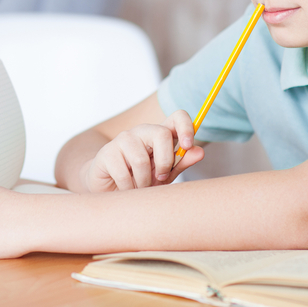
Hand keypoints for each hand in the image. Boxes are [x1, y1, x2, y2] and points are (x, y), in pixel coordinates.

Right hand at [80, 110, 204, 192]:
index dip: (186, 126)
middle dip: (165, 162)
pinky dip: (129, 188)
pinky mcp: (107, 153)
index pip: (177, 117)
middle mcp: (142, 131)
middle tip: (160, 178)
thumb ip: (181, 162)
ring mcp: (123, 139)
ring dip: (144, 182)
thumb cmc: (140, 179)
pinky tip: (127, 189)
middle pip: (162, 133)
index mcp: (160, 134)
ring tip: (140, 187)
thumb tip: (200, 152)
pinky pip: (124, 173)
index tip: (188, 144)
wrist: (109, 188)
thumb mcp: (164, 174)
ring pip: (142, 160)